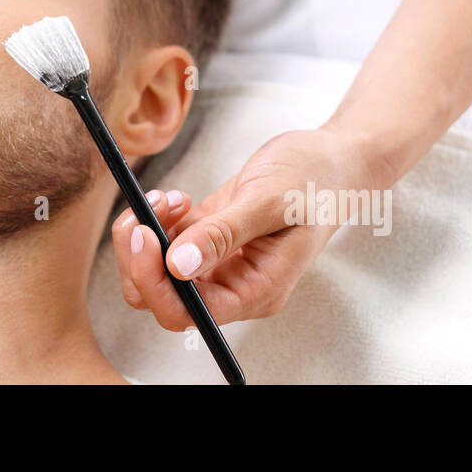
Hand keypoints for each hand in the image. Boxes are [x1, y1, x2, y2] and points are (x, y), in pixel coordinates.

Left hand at [110, 125, 386, 328]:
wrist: (330, 159)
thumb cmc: (315, 179)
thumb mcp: (270, 201)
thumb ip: (224, 234)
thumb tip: (179, 264)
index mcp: (256, 291)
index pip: (190, 312)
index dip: (156, 281)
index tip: (146, 236)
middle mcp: (234, 286)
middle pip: (164, 298)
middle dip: (141, 258)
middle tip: (143, 213)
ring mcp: (219, 263)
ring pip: (157, 273)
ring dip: (147, 235)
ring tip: (167, 198)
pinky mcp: (208, 239)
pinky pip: (166, 245)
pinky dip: (158, 221)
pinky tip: (178, 198)